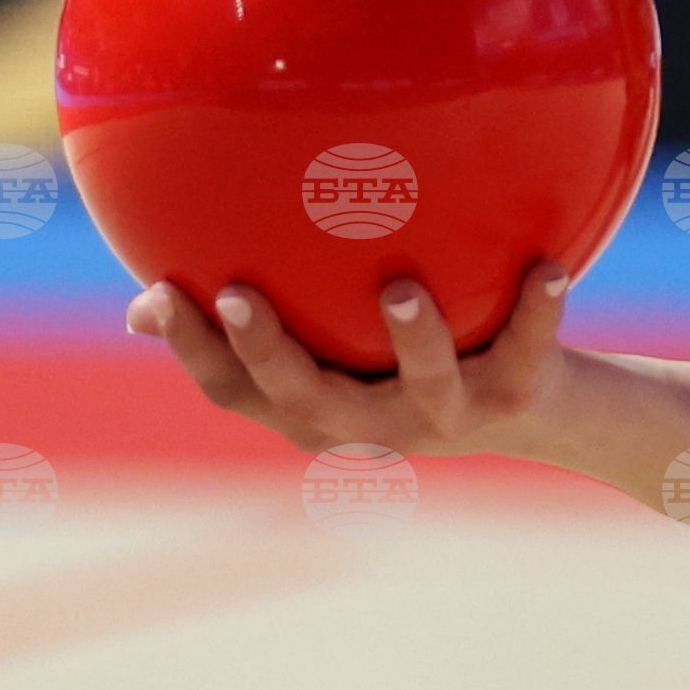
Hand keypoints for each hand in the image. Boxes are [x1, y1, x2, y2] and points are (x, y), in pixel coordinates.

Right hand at [126, 260, 583, 461]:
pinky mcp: (513, 396)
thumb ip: (256, 323)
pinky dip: (538, 311)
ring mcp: (444, 415)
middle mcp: (370, 423)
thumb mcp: (332, 345)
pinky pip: (527, 349)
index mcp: (316, 409)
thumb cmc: (412, 357)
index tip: (158, 293)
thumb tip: (140, 299)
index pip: (235, 391)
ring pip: (423, 385)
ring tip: (403, 290)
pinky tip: (548, 266)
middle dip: (268, 350)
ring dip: (415, 339)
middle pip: (305, 398)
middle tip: (237, 292)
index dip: (193, 349)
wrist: (540, 409)